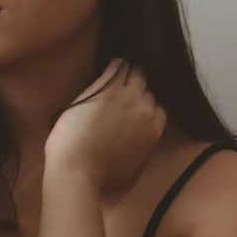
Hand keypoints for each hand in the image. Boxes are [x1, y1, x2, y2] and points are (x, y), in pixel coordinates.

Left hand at [44, 58, 167, 192]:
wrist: (77, 163)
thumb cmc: (101, 173)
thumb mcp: (134, 164)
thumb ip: (143, 146)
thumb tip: (140, 138)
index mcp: (154, 130)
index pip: (159, 108)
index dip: (148, 104)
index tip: (138, 104)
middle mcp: (145, 108)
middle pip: (148, 88)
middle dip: (140, 87)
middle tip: (129, 85)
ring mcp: (126, 94)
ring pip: (136, 73)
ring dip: (130, 72)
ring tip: (123, 70)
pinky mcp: (105, 86)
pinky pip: (116, 68)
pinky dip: (116, 64)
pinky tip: (113, 63)